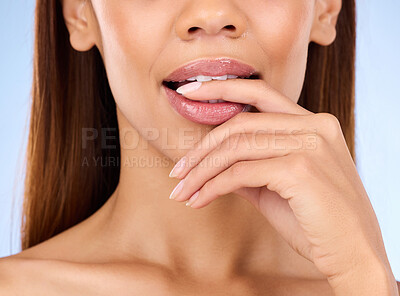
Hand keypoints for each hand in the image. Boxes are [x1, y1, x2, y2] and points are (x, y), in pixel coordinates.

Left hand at [168, 79, 397, 294]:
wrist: (353, 255)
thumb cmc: (316, 221)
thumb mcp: (277, 187)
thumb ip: (248, 167)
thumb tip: (212, 162)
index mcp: (314, 123)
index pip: (259, 92)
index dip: (220, 88)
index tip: (189, 93)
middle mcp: (314, 126)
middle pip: (240, 124)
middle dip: (200, 149)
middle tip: (177, 171)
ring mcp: (310, 145)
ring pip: (235, 147)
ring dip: (200, 171)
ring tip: (182, 191)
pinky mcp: (300, 170)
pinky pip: (240, 173)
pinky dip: (212, 187)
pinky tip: (199, 200)